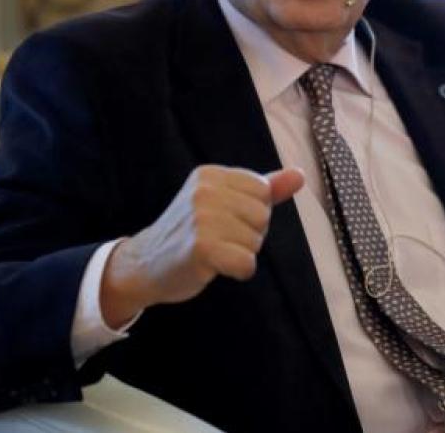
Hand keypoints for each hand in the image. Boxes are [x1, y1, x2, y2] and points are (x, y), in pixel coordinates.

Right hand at [99, 165, 304, 325]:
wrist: (144, 264)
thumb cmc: (189, 233)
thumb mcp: (223, 201)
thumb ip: (264, 188)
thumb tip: (299, 175)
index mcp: (210, 174)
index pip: (262, 191)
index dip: (252, 213)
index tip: (224, 221)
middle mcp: (204, 191)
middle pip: (263, 216)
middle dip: (249, 234)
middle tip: (218, 240)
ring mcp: (201, 218)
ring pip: (256, 240)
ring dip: (241, 253)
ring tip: (214, 252)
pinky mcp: (201, 248)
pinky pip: (247, 262)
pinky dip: (239, 271)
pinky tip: (218, 267)